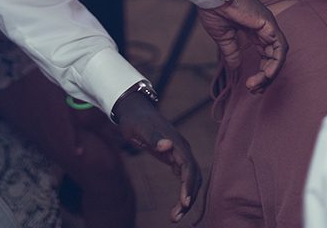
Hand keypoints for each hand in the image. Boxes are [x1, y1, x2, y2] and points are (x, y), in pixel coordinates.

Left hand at [110, 90, 200, 221]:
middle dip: (188, 198)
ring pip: (190, 180)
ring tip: (175, 216)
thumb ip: (152, 137)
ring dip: (186, 198)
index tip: (184, 202)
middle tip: (176, 217)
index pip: (189, 168)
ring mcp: (179, 154)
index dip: (188, 186)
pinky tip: (178, 205)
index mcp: (177, 143)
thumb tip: (167, 145)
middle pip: (193, 178)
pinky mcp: (174, 157)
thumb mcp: (139, 128)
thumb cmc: (134, 119)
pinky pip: (184, 177)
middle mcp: (182, 149)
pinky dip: (183, 191)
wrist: (133, 109)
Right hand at [196, 0, 286, 92]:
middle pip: (274, 57)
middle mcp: (264, 28)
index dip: (261, 71)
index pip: (265, 54)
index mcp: (254, 29)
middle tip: (254, 89)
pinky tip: (267, 74)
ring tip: (258, 85)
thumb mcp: (223, 35)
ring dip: (270, 72)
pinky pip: (279, 48)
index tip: (251, 84)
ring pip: (279, 55)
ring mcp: (268, 26)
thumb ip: (231, 50)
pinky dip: (276, 63)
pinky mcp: (269, 24)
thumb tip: (235, 66)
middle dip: (266, 76)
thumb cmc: (213, 8)